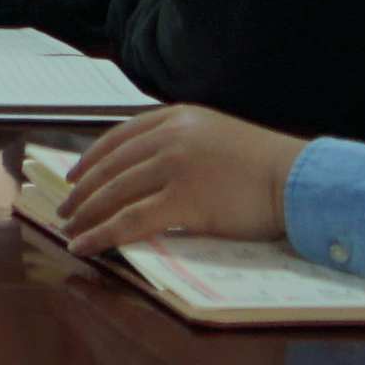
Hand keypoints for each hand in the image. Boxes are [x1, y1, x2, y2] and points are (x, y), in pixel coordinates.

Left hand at [63, 105, 306, 251]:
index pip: (119, 138)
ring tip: (70, 229)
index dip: (91, 159)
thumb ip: (183, 145)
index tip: (74, 175)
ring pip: (114, 194)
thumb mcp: (217, 137)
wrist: (299, 179)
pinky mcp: (183, 201)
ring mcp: (174, 167)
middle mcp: (170, 137)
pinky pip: (129, 221)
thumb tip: (150, 170)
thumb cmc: (266, 166)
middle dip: (82, 190)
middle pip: (111, 166)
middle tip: (64, 208)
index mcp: (177, 118)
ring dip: (86, 214)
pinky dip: (101, 235)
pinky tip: (85, 245)